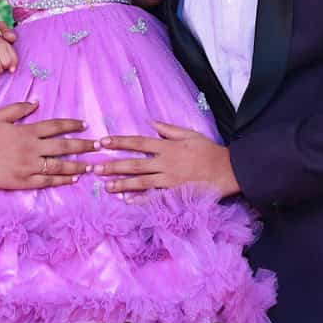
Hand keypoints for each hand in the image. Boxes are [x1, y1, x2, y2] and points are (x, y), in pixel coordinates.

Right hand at [0, 101, 94, 189]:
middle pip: (64, 147)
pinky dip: (62, 180)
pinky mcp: (24, 182)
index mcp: (27, 132)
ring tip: (90, 165)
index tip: (84, 125)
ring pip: (59, 166)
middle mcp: (31, 149)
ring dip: (77, 165)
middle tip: (98, 145)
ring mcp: (29, 167)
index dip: (72, 125)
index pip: (55, 126)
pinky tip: (73, 179)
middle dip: (83, 146)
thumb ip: (19, 108)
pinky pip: (48, 181)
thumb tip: (37, 102)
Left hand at [95, 121, 239, 196]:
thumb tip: (150, 121)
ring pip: (140, 183)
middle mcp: (165, 164)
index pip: (138, 143)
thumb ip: (168, 129)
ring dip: (121, 184)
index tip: (103, 142)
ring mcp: (169, 181)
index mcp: (168, 147)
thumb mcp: (190, 134)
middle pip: (134, 164)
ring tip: (105, 185)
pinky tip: (126, 201)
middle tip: (94, 167)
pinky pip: (153, 198)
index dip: (119, 142)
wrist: (227, 171)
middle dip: (113, 165)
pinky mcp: (174, 195)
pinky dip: (140, 200)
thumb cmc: (208, 151)